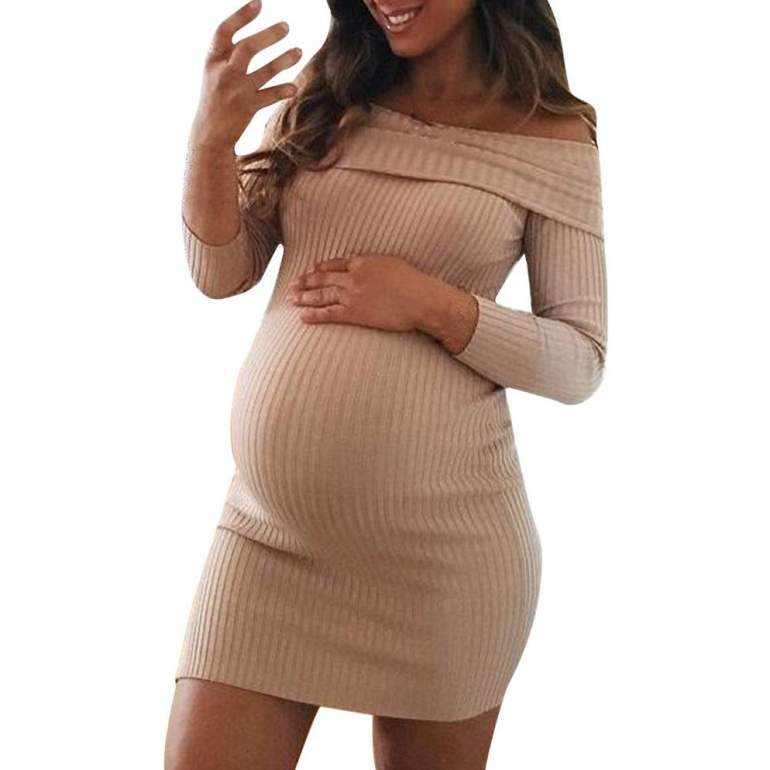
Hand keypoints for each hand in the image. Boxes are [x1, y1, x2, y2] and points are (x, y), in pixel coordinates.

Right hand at [190, 1, 301, 148]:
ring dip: (284, 59)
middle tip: (286, 26)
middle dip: (269, 35)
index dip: (241, 16)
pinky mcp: (247, 108)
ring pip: (264, 71)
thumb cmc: (215, 102)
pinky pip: (270, 96)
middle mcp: (223, 74)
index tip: (258, 3)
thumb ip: (228, 56)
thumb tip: (251, 37)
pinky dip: (282, 90)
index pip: (224, 32)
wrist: (208, 135)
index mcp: (212, 61)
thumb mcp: (213, 75)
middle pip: (248, 48)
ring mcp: (236, 91)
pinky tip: (294, 87)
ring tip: (299, 51)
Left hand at [288, 254, 477, 351]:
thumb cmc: (415, 283)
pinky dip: (313, 315)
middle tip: (292, 285)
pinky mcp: (355, 313)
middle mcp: (353, 276)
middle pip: (322, 278)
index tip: (308, 271)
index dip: (318, 268)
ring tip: (291, 299)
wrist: (423, 300)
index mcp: (363, 262)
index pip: (334, 264)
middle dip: (304, 282)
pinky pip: (329, 313)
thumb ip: (376, 265)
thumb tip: (369, 268)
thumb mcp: (393, 264)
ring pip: (321, 295)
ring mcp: (352, 294)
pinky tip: (302, 316)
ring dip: (304, 297)